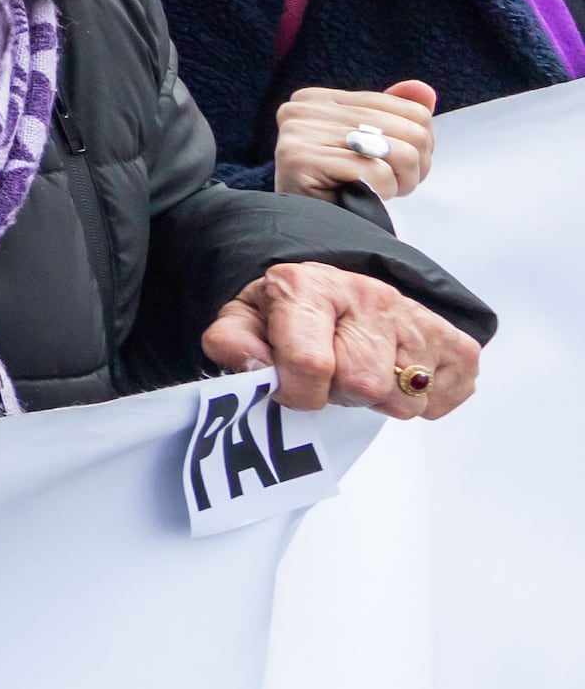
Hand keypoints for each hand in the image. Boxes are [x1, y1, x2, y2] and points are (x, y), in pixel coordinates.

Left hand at [201, 258, 480, 418]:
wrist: (339, 293)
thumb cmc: (290, 314)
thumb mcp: (246, 319)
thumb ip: (234, 342)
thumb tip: (253, 366)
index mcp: (309, 286)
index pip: (311, 361)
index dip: (296, 391)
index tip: (288, 387)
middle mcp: (371, 296)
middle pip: (363, 384)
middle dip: (338, 394)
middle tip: (327, 376)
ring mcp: (417, 318)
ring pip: (405, 400)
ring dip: (377, 401)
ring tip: (358, 372)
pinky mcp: (455, 344)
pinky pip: (445, 399)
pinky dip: (420, 401)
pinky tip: (395, 376)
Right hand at [272, 78, 441, 205]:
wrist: (304, 231)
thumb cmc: (337, 188)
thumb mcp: (367, 146)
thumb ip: (394, 115)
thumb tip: (424, 90)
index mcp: (320, 99)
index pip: (406, 108)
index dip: (420, 143)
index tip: (401, 166)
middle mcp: (304, 108)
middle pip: (410, 129)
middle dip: (415, 166)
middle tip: (396, 185)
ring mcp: (299, 131)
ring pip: (399, 150)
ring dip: (401, 181)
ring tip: (382, 191)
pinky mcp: (301, 158)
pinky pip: (377, 171)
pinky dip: (383, 191)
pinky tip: (364, 196)